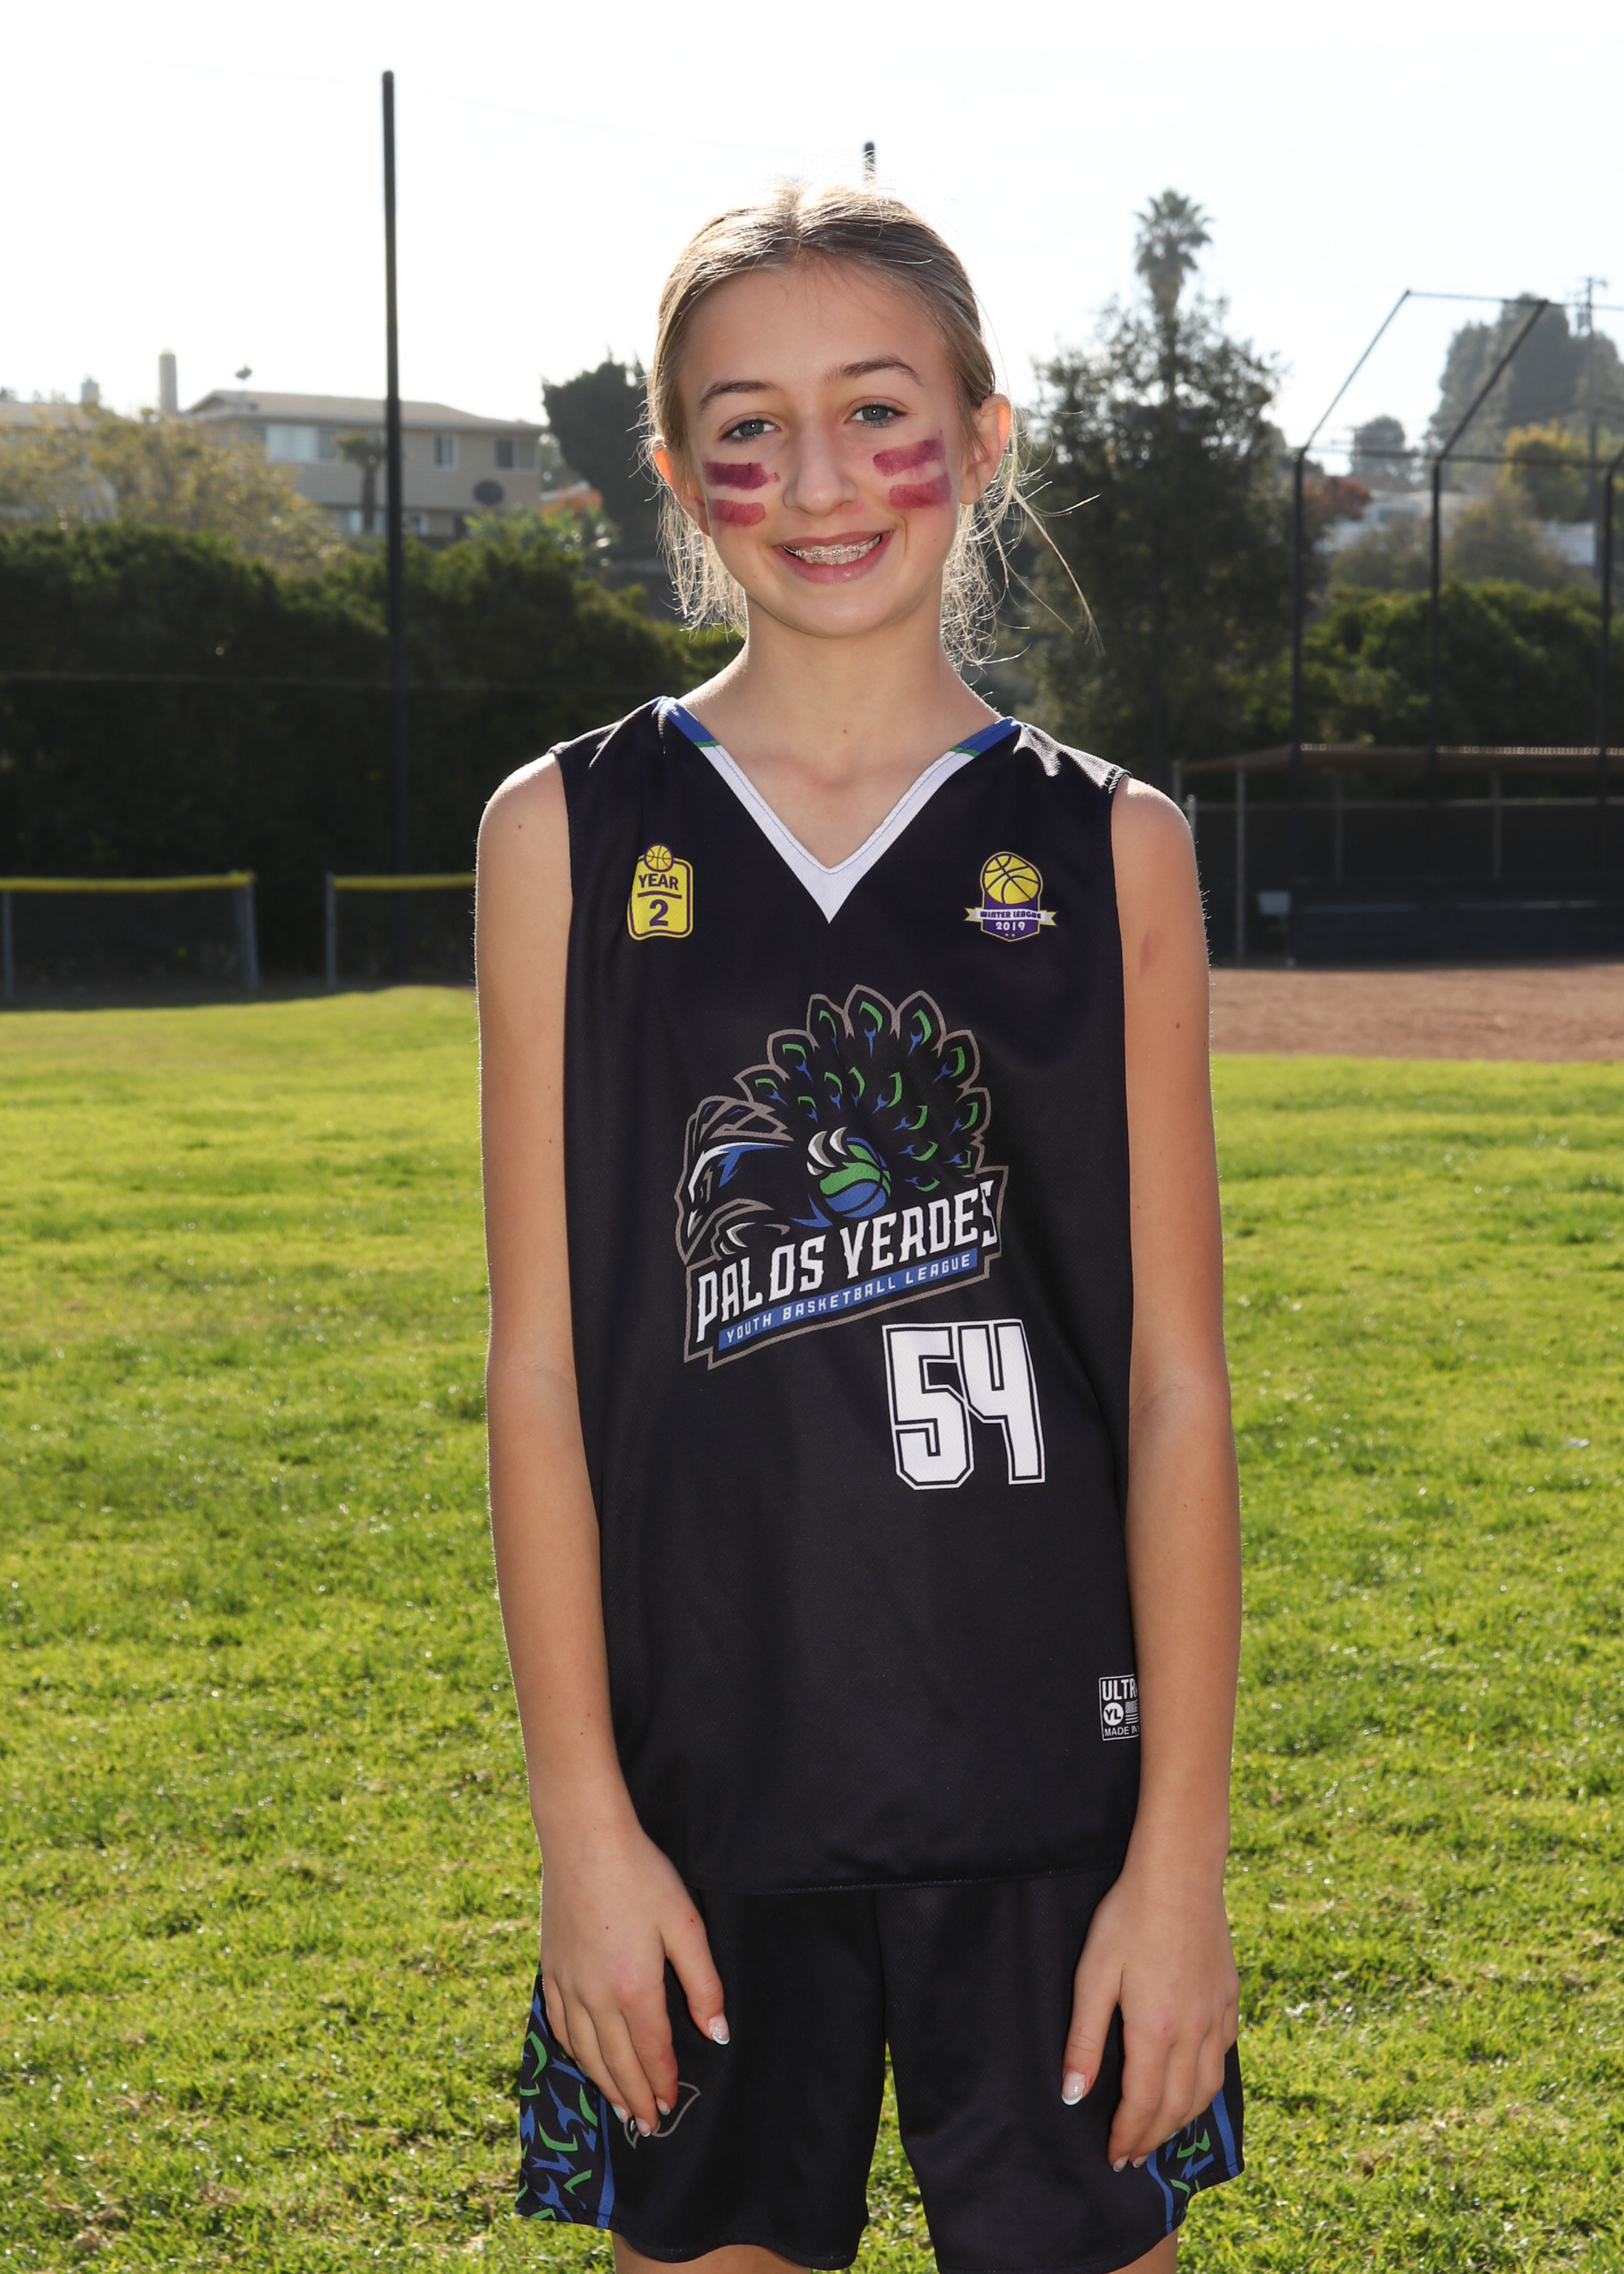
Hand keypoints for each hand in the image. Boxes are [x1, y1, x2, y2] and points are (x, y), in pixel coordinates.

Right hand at [538, 1808, 727, 2136]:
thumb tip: (716, 2033)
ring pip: (585, 2051)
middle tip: (647, 2123)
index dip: (663, 2083)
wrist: (584, 1839)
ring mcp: (567, 1983)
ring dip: (604, 2083)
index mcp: (635, 1988)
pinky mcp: (549, 1968)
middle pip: (617, 2062)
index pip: (652, 2053)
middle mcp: (595, 1996)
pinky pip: (558, 2025)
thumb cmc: (641, 1875)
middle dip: (635, 2097)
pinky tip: (582, 2058)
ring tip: (619, 2105)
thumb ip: (703, 1983)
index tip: (671, 2105)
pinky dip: (573, 2051)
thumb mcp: (685, 1924)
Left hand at [1061, 1852, 1238, 2170]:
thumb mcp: (1093, 1975)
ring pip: (1205, 2089)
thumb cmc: (1128, 1919)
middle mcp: (1194, 2033)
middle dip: (1152, 2138)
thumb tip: (1074, 2095)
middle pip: (1176, 2107)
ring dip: (1181, 2119)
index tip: (1113, 2157)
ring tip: (1160, 2130)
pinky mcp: (1230, 1999)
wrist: (1179, 1873)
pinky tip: (1194, 2082)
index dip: (1127, 2137)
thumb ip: (1085, 2039)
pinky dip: (1207, 2084)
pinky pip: (1223, 2058)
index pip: (1142, 2105)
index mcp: (1156, 2031)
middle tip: (1132, 2156)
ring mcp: (1218, 2016)